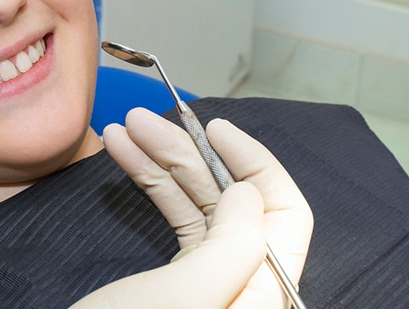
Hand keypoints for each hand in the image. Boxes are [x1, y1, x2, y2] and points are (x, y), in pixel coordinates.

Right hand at [71, 108, 311, 308]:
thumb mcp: (187, 298)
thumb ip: (232, 245)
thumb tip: (249, 192)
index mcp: (264, 298)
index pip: (285, 215)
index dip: (254, 163)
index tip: (213, 127)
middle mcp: (244, 288)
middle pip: (233, 203)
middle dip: (189, 154)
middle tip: (142, 118)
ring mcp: (211, 286)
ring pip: (198, 205)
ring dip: (160, 161)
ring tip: (123, 128)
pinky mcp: (177, 283)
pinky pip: (174, 221)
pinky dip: (148, 184)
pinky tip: (123, 154)